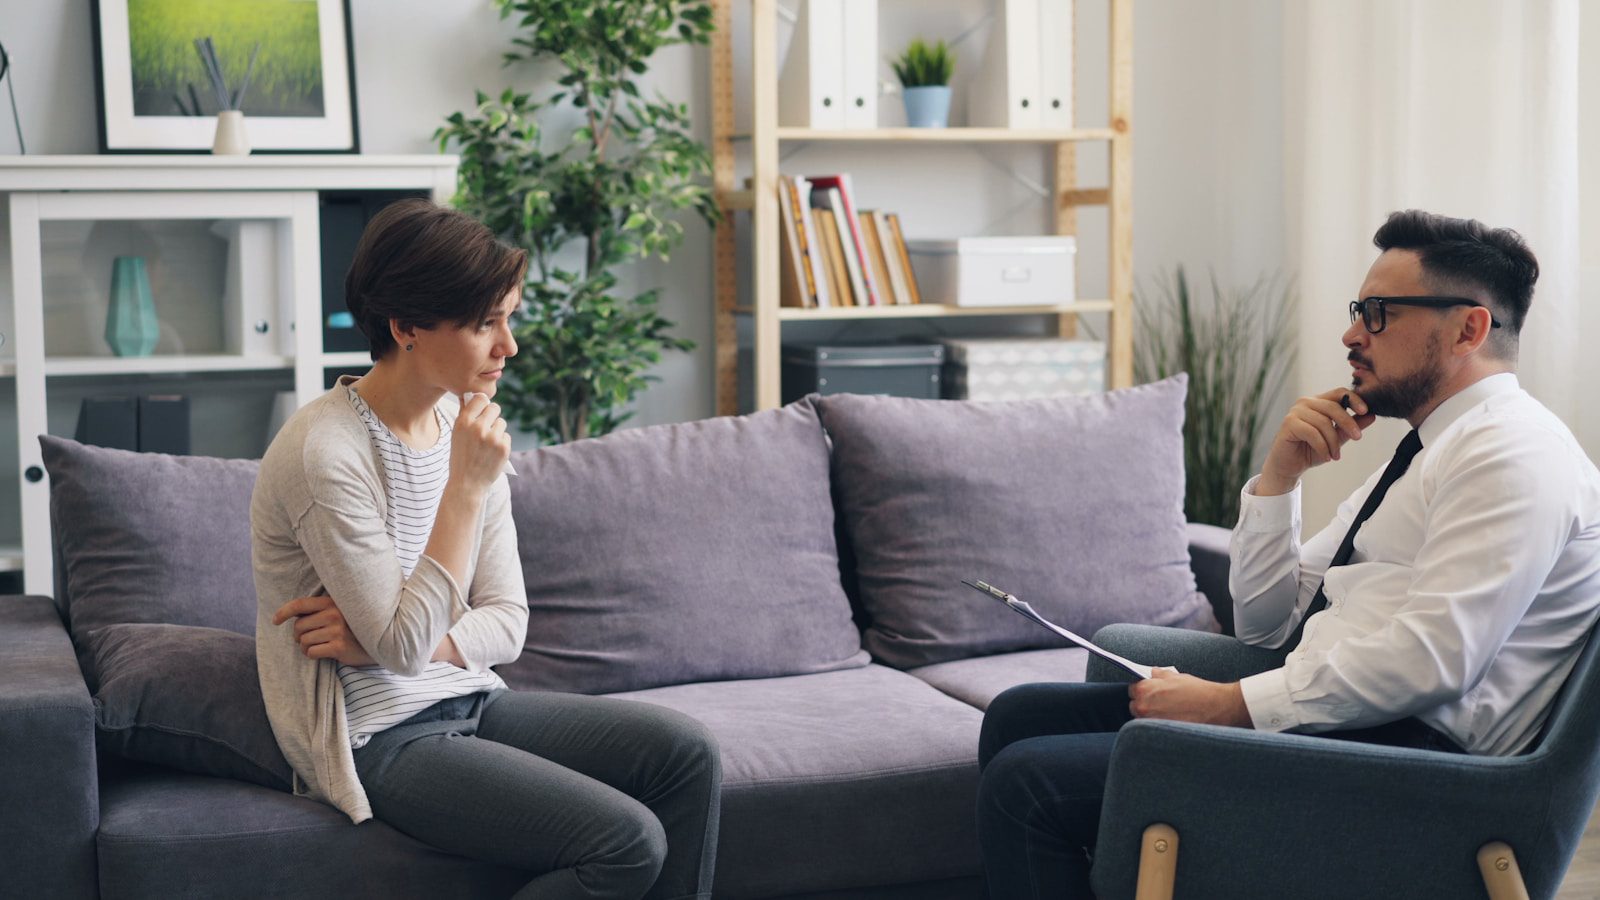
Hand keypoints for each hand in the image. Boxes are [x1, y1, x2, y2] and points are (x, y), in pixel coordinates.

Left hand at [272, 594, 374, 665]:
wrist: (379, 643)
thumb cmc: (353, 628)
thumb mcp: (338, 613)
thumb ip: (318, 611)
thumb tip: (291, 614)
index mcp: (332, 602)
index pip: (300, 604)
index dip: (283, 612)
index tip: (275, 621)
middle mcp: (334, 614)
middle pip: (298, 626)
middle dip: (298, 636)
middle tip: (307, 639)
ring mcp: (337, 630)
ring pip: (303, 641)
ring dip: (305, 647)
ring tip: (317, 646)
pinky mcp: (339, 646)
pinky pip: (312, 652)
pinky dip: (313, 654)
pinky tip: (323, 653)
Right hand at [449, 392, 510, 496]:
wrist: (467, 483)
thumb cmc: (460, 457)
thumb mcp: (456, 434)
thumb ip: (464, 415)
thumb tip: (469, 396)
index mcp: (464, 422)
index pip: (480, 398)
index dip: (482, 403)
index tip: (482, 408)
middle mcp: (478, 427)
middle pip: (494, 408)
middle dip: (492, 414)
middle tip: (488, 424)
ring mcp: (492, 438)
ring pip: (501, 422)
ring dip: (497, 430)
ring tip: (487, 443)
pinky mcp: (504, 447)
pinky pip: (506, 436)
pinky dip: (501, 442)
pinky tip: (492, 452)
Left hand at [1128, 667, 1252, 727]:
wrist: (1217, 708)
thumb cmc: (1197, 691)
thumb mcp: (1177, 677)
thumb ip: (1160, 675)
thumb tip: (1152, 673)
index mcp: (1145, 689)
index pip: (1133, 689)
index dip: (1143, 690)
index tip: (1151, 693)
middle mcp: (1143, 707)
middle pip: (1135, 705)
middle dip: (1145, 703)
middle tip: (1160, 704)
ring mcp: (1150, 723)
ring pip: (1143, 719)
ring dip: (1151, 716)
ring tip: (1168, 714)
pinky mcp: (1159, 735)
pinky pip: (1153, 730)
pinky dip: (1159, 727)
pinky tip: (1171, 723)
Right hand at [1256, 388, 1376, 494]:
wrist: (1289, 466)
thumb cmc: (1310, 450)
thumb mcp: (1336, 438)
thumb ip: (1351, 426)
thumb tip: (1372, 416)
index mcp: (1318, 402)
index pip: (1339, 392)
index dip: (1354, 399)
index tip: (1366, 411)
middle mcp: (1306, 403)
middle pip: (1333, 407)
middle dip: (1348, 423)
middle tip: (1358, 438)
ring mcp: (1295, 412)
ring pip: (1324, 422)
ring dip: (1333, 442)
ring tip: (1336, 456)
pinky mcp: (1289, 423)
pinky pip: (1312, 433)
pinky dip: (1322, 447)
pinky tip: (1326, 457)